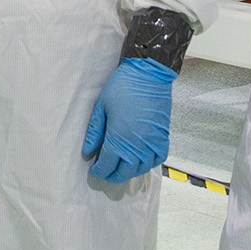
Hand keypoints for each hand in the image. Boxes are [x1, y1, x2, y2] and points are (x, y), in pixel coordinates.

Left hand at [82, 57, 175, 183]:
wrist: (148, 74)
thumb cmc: (122, 87)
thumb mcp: (101, 107)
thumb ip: (94, 132)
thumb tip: (87, 151)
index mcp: (119, 138)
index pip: (107, 165)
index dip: (100, 171)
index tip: (95, 169)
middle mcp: (137, 145)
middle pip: (125, 172)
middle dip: (113, 175)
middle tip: (106, 172)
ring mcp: (152, 142)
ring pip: (142, 168)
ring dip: (131, 172)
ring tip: (122, 168)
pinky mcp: (163, 136)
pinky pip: (158, 158)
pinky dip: (150, 163)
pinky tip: (142, 160)